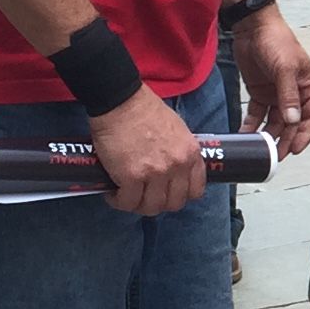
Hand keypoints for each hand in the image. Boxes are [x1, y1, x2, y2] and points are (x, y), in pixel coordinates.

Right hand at [90, 86, 207, 216]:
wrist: (120, 101)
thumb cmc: (145, 110)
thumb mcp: (177, 130)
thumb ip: (180, 152)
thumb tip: (174, 171)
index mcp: (190, 154)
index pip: (195, 191)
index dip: (180, 196)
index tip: (168, 193)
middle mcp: (177, 166)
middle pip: (173, 203)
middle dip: (158, 203)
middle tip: (144, 196)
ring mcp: (155, 173)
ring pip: (151, 207)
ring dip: (138, 205)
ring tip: (127, 196)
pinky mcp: (131, 177)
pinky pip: (128, 202)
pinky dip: (119, 201)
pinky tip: (113, 193)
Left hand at [232, 2, 309, 156]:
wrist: (252, 27)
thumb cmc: (276, 41)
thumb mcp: (285, 68)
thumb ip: (288, 95)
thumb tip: (292, 120)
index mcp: (309, 86)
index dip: (305, 134)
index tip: (295, 148)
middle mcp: (294, 93)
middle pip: (292, 123)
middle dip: (285, 140)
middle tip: (276, 156)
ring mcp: (276, 94)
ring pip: (275, 122)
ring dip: (269, 136)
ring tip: (260, 150)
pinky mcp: (259, 93)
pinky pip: (257, 115)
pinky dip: (252, 125)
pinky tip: (246, 135)